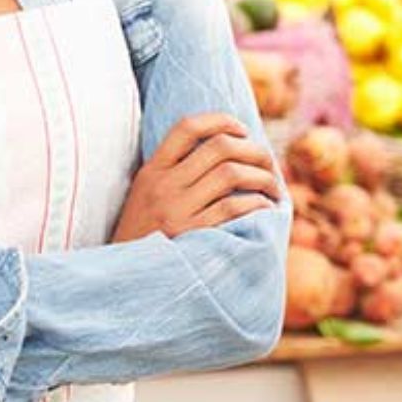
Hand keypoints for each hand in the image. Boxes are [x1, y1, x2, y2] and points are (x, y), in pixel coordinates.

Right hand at [113, 114, 279, 242]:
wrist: (127, 280)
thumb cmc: (144, 236)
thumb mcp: (145, 196)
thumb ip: (173, 173)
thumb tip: (224, 150)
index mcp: (152, 171)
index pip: (187, 127)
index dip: (220, 120)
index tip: (242, 129)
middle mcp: (163, 186)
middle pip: (219, 147)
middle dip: (253, 150)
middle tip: (268, 162)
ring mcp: (176, 211)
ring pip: (231, 174)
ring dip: (262, 177)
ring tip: (273, 187)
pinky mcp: (191, 236)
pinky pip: (233, 208)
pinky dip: (256, 203)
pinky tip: (265, 208)